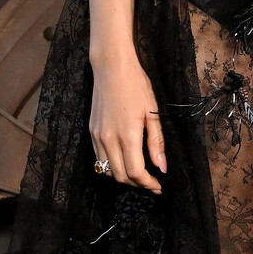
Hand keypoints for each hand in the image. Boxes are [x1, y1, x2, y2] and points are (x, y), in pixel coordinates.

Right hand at [88, 50, 165, 191]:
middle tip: (151, 183)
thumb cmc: (136, 86)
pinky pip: (99, 159)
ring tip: (139, 174)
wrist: (111, 67)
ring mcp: (97, 137)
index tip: (158, 186)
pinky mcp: (91, 132)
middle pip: (120, 176)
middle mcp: (108, 140)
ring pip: (107, 171)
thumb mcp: (153, 113)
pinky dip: (111, 167)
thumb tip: (161, 167)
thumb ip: (156, 142)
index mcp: (127, 136)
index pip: (135, 172)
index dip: (147, 184)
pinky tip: (124, 161)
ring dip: (123, 178)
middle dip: (137, 184)